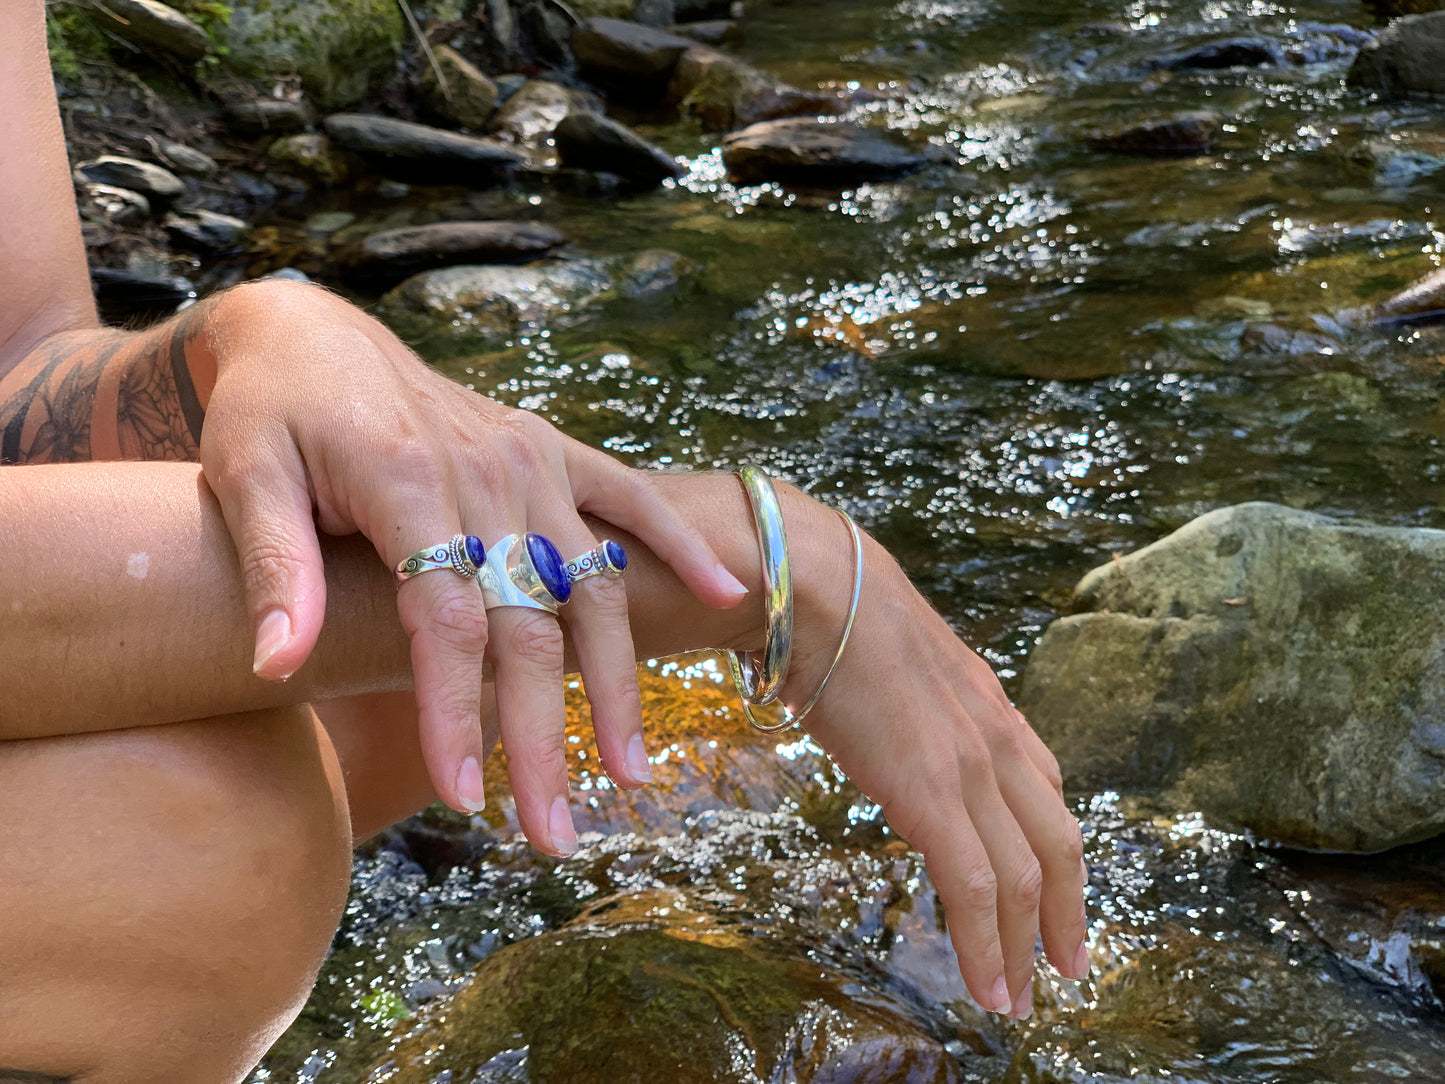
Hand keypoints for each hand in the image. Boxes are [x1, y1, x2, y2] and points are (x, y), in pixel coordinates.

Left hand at [193, 279, 746, 852]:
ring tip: (630, 775)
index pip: (449, 621)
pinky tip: (726, 597)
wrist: (316, 332)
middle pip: (533, 625)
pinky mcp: (552, 452)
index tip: (468, 797)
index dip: (459, 713)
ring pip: (593, 588)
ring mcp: (532, 462)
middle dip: (546, 736)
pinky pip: (629, 503)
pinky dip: (679, 547)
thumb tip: (277, 666)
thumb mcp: (244, 472)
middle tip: (556, 836)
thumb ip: (277, 566)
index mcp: (412, 481)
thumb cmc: (272, 411)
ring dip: (618, 684)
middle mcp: (490, 474)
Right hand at [777, 486, 1088, 1015]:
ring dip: (1024, 946)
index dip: (1055, 850)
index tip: (1054, 892)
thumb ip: (908, 695)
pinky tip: (987, 987)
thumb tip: (880, 712)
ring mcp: (971, 766)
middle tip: (1067, 963)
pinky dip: (986, 945)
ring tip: (1020, 997)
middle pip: (1057, 841)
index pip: (1044, 792)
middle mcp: (997, 737)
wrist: (814, 587)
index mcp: (989, 705)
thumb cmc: (833, 611)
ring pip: (1024, 877)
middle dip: (1065, 911)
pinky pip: (975, 887)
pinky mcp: (933, 794)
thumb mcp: (893, 656)